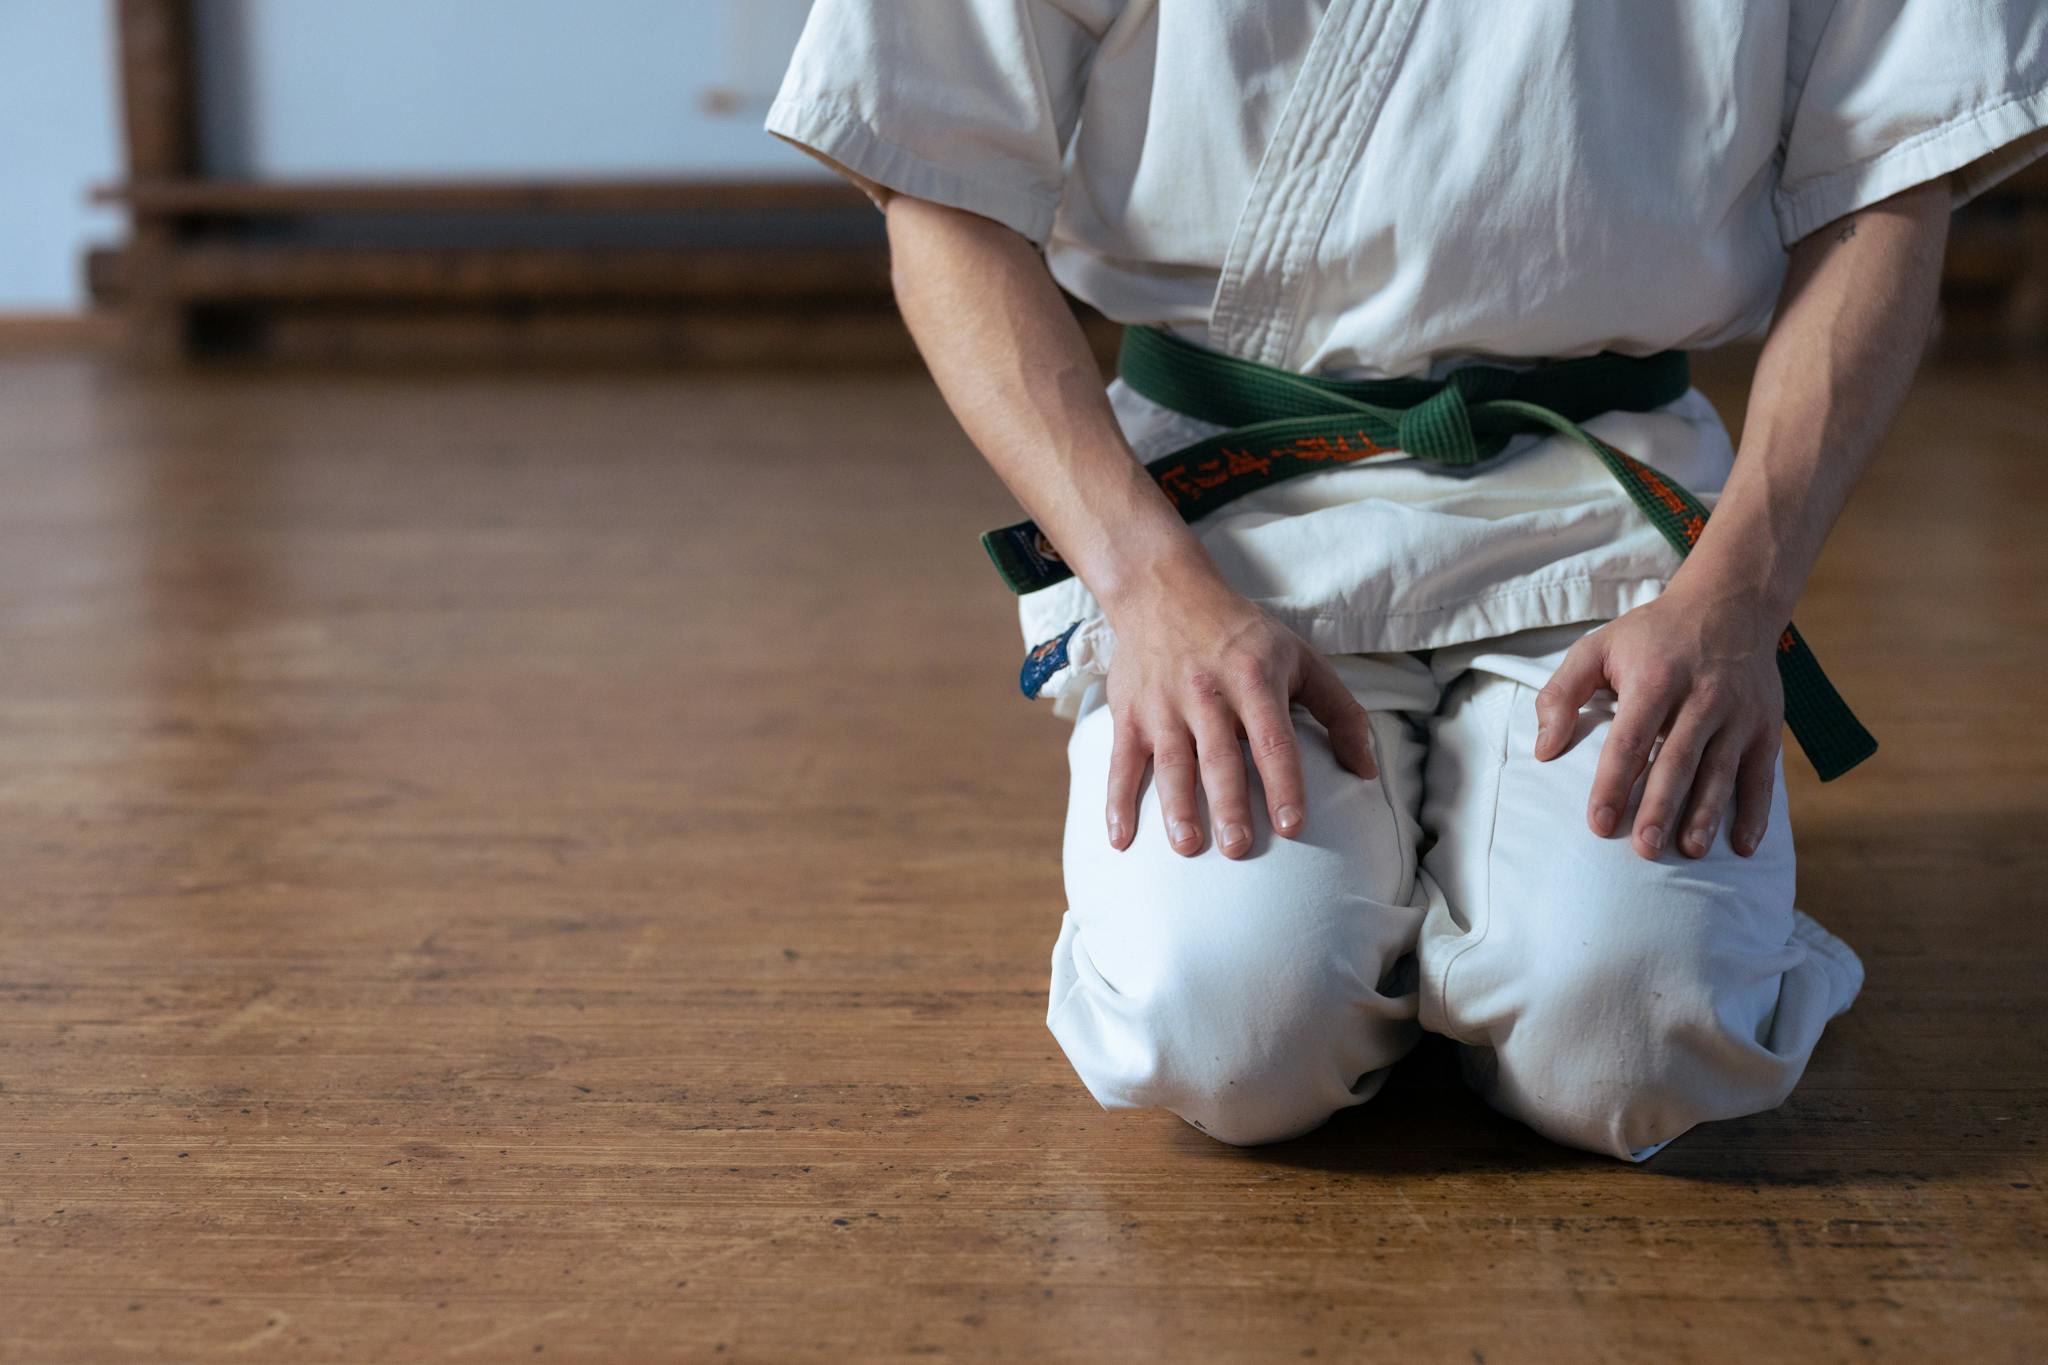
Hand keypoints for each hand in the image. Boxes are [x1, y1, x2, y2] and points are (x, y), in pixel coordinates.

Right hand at [1101, 566, 1376, 858]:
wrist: (1164, 591)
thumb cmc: (1243, 634)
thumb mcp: (1302, 658)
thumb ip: (1341, 712)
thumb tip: (1367, 770)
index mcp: (1254, 680)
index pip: (1273, 739)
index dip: (1284, 783)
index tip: (1292, 825)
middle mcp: (1207, 694)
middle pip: (1220, 756)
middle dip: (1229, 804)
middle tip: (1238, 848)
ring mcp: (1163, 706)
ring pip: (1171, 763)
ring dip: (1177, 807)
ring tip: (1187, 846)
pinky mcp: (1130, 715)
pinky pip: (1121, 763)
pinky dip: (1116, 802)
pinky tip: (1121, 840)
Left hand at [1532, 587, 1784, 859]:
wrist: (1731, 603)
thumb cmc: (1653, 634)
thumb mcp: (1598, 648)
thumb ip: (1561, 694)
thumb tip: (1543, 750)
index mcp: (1655, 679)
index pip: (1629, 740)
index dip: (1614, 783)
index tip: (1599, 823)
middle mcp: (1701, 697)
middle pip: (1678, 761)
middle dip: (1662, 808)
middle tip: (1645, 850)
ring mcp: (1738, 714)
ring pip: (1721, 771)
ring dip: (1706, 815)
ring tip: (1689, 851)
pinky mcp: (1765, 725)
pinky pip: (1762, 774)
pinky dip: (1756, 811)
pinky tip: (1743, 845)